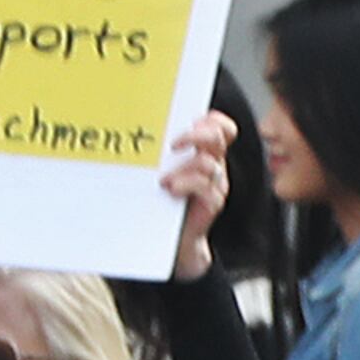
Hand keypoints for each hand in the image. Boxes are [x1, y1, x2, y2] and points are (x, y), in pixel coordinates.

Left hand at [159, 109, 233, 280]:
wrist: (176, 239)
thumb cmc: (166, 201)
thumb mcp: (165, 171)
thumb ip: (163, 154)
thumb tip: (139, 131)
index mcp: (206, 152)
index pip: (221, 127)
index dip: (211, 119)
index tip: (189, 121)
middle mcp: (215, 164)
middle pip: (218, 137)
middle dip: (196, 136)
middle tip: (173, 145)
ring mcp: (216, 183)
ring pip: (208, 163)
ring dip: (183, 168)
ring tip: (164, 181)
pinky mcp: (213, 202)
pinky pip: (206, 186)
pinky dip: (187, 184)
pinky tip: (171, 189)